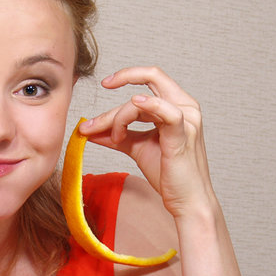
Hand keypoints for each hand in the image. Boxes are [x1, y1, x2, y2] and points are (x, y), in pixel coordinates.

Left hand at [79, 67, 215, 217]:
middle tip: (98, 105)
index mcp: (177, 104)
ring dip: (118, 117)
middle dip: (121, 79)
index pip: (150, 79)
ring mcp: (186, 119)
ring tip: (113, 137)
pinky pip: (167, 111)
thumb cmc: (167, 173)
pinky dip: (148, 105)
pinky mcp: (182, 135)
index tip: (105, 84)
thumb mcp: (135, 147)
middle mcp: (185, 106)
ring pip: (143, 101)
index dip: (126, 76)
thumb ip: (115, 134)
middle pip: (151, 77)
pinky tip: (134, 104)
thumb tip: (89, 129)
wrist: (186, 200)